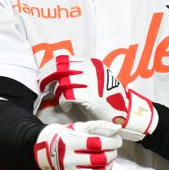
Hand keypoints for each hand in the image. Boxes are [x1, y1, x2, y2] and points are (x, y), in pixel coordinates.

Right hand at [33, 121, 121, 169]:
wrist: (50, 152)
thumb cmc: (68, 138)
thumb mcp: (80, 127)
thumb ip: (100, 126)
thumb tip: (117, 128)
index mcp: (69, 142)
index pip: (97, 144)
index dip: (112, 142)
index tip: (117, 140)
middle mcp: (68, 160)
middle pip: (100, 159)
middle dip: (112, 154)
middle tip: (113, 150)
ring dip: (110, 165)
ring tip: (109, 160)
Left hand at [39, 55, 158, 140]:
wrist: (126, 110)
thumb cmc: (109, 97)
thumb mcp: (97, 78)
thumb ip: (82, 73)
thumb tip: (59, 72)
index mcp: (92, 64)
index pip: (63, 59)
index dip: (49, 66)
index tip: (43, 74)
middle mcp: (91, 70)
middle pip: (59, 68)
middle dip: (47, 76)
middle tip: (42, 85)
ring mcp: (91, 82)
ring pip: (62, 81)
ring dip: (55, 90)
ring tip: (55, 96)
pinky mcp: (90, 96)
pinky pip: (67, 94)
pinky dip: (63, 100)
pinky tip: (66, 105)